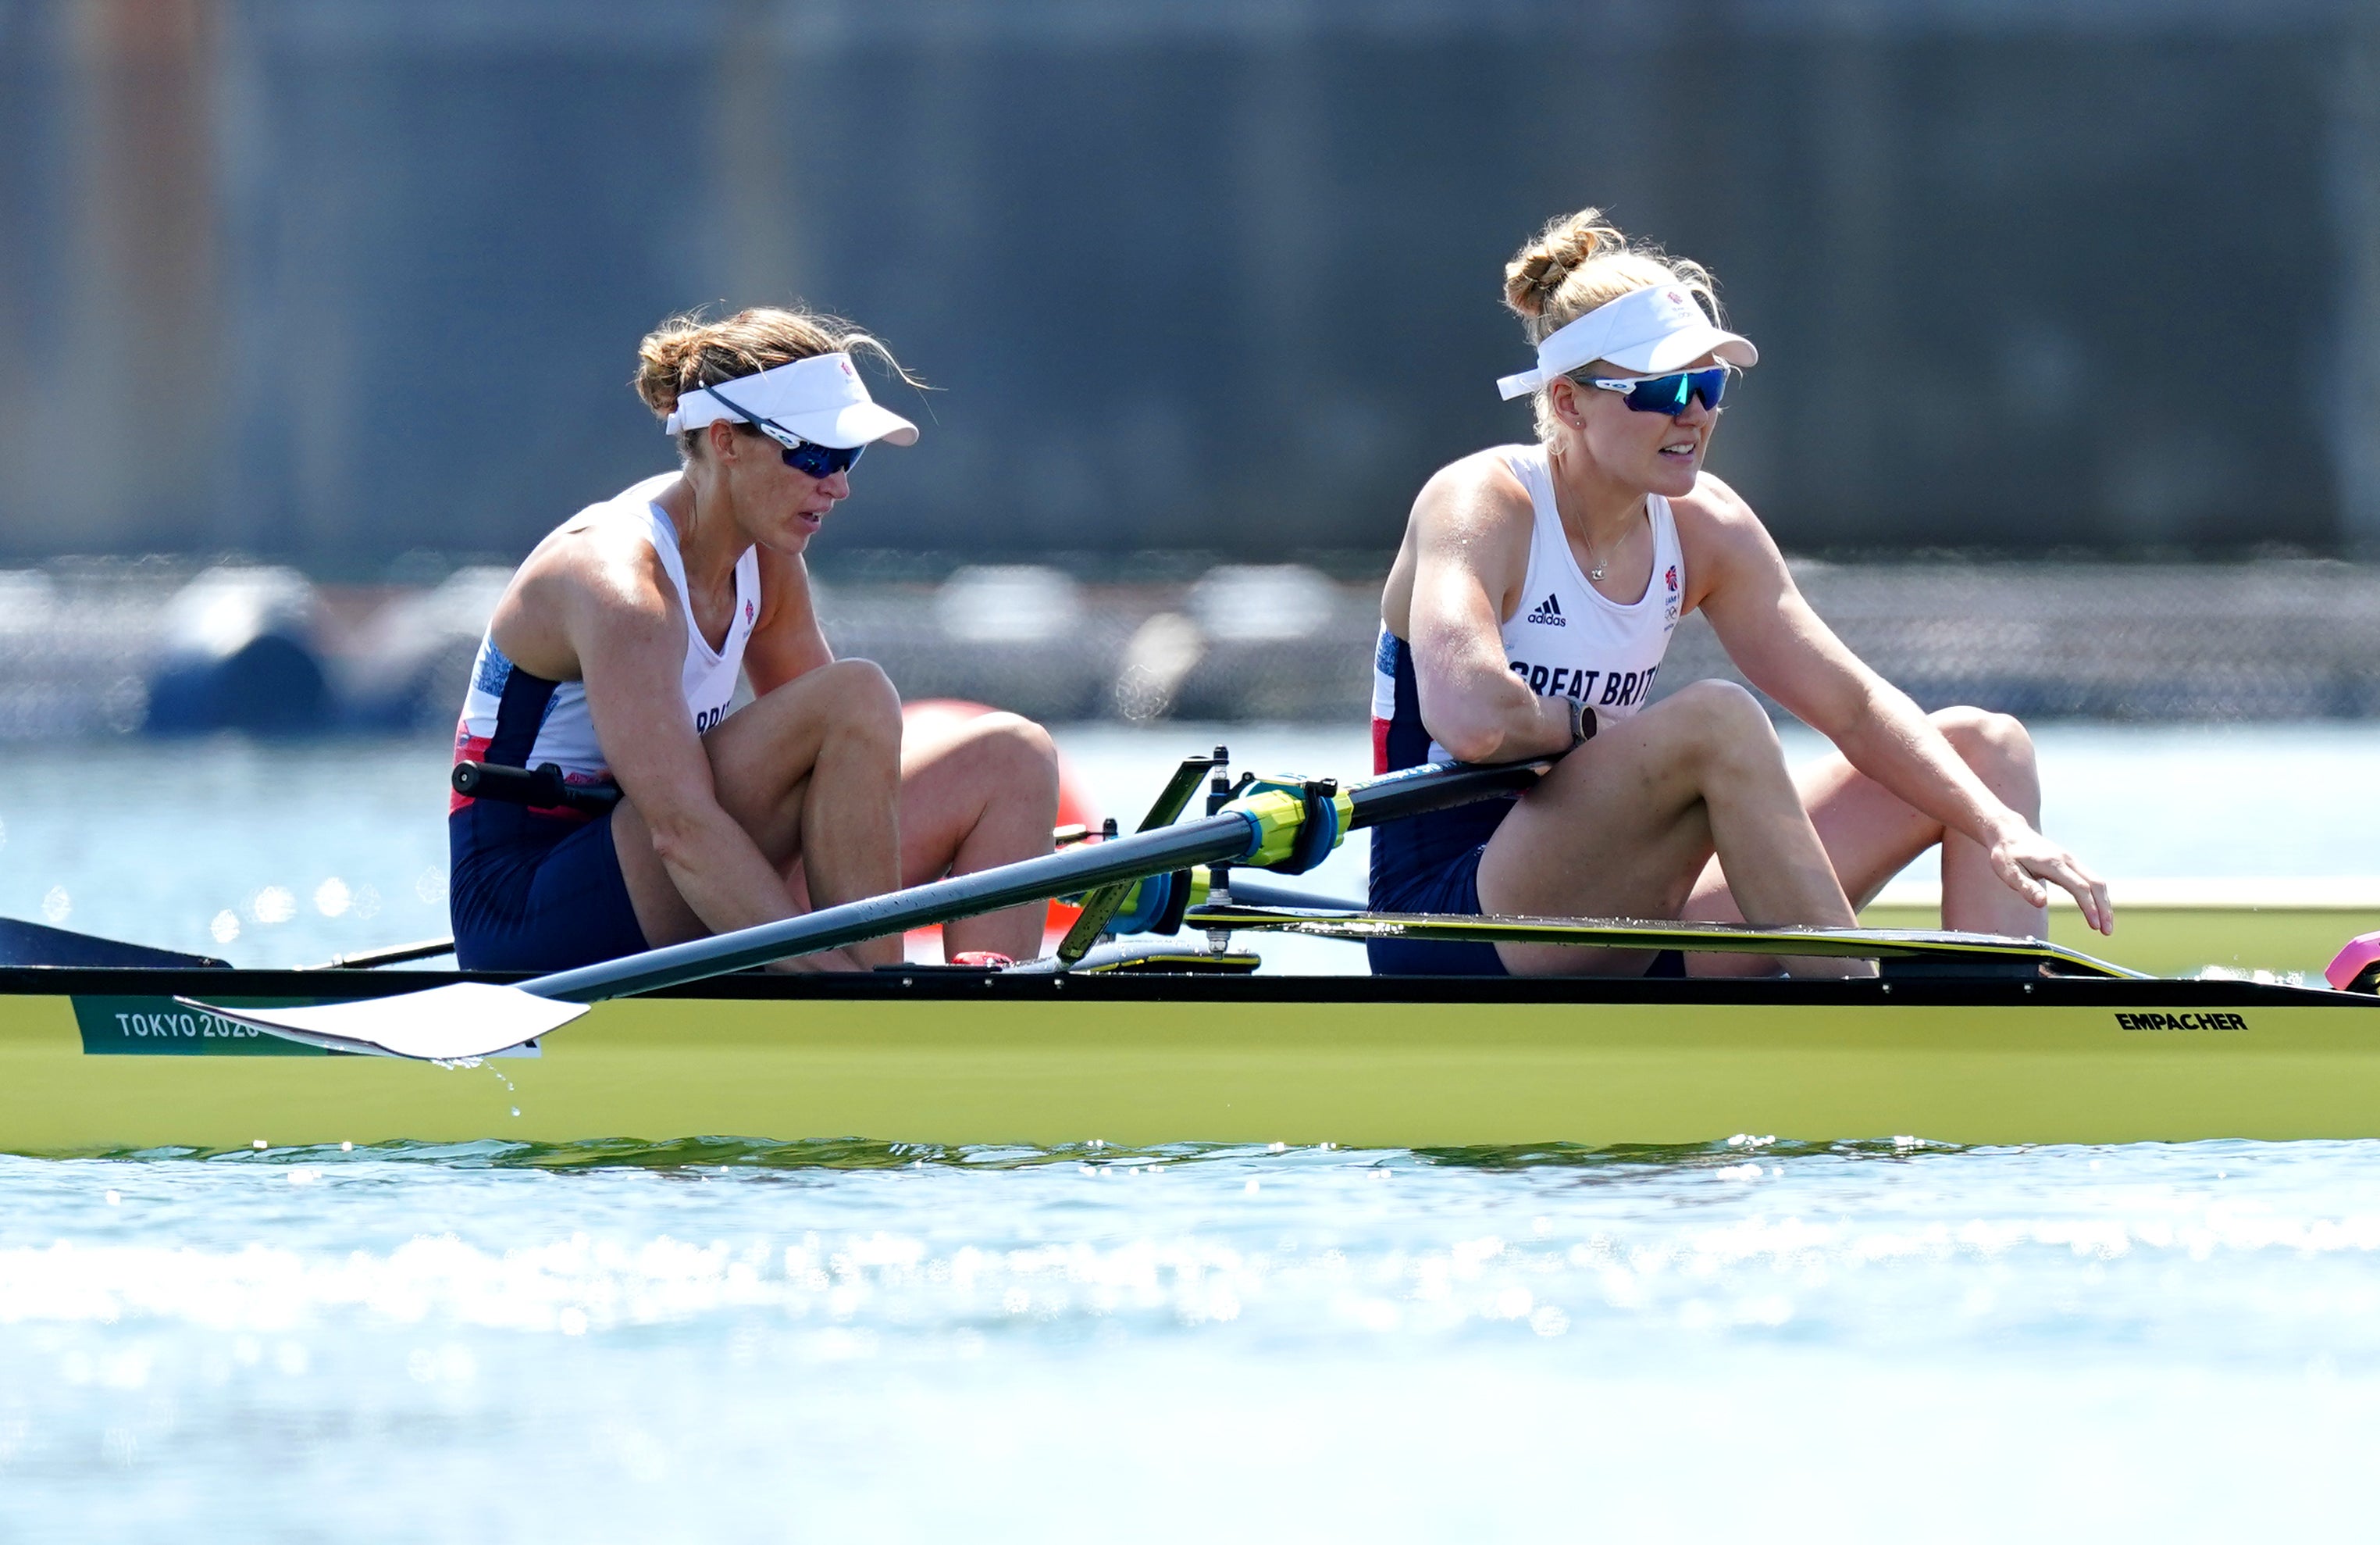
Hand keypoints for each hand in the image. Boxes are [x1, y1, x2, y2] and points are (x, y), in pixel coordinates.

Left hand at [1985, 823, 2112, 933]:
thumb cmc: (2007, 854)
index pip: (2079, 887)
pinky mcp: (2071, 863)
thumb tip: (2042, 903)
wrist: (2009, 833)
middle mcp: (2067, 860)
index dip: (2089, 907)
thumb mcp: (2009, 872)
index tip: (2095, 925)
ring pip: (2097, 882)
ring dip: (2104, 904)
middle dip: (2104, 909)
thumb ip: (2026, 887)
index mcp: (2053, 864)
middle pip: (2095, 884)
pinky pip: (2091, 880)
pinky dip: (2098, 896)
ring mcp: (2071, 860)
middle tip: (2106, 931)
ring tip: (2105, 926)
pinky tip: (2097, 910)